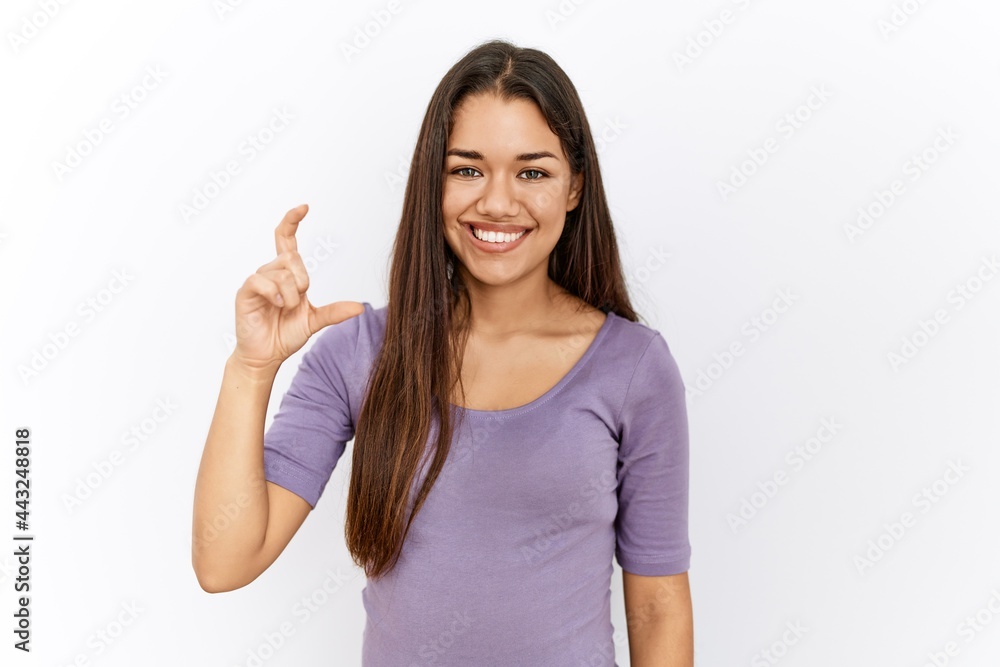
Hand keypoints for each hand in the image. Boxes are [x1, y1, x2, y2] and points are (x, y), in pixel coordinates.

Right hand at [232, 204, 363, 372]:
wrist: (267, 355)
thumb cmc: (285, 335)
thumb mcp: (315, 321)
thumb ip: (335, 312)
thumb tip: (360, 307)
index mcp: (286, 275)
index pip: (286, 239)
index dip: (292, 221)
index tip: (304, 207)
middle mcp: (270, 273)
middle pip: (291, 257)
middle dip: (302, 280)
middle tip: (297, 301)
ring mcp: (257, 281)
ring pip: (281, 271)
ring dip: (290, 293)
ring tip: (285, 308)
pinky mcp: (245, 292)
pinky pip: (262, 281)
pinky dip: (275, 294)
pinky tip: (277, 305)